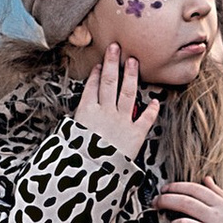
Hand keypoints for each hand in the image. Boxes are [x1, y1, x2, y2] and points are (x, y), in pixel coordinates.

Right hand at [72, 46, 158, 160]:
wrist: (90, 175)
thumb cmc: (75, 159)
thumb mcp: (66, 139)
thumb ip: (73, 126)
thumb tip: (75, 121)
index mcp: (86, 112)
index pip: (91, 87)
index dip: (95, 74)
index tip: (98, 64)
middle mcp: (104, 112)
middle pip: (109, 82)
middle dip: (112, 63)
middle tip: (116, 47)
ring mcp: (121, 121)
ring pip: (128, 93)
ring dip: (131, 76)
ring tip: (134, 61)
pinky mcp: (135, 135)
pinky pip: (146, 119)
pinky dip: (151, 110)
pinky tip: (155, 101)